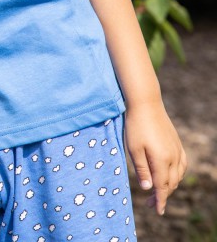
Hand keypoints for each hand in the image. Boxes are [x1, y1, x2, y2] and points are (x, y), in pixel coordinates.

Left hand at [125, 100, 186, 214]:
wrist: (146, 103)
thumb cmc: (135, 125)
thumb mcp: (133, 148)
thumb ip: (142, 169)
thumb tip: (147, 188)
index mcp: (162, 161)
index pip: (162, 187)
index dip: (160, 201)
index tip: (157, 211)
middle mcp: (173, 158)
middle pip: (170, 183)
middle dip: (162, 195)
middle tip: (151, 203)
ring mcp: (177, 150)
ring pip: (177, 175)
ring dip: (169, 185)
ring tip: (158, 191)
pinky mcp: (177, 143)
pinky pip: (182, 165)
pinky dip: (177, 174)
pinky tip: (171, 175)